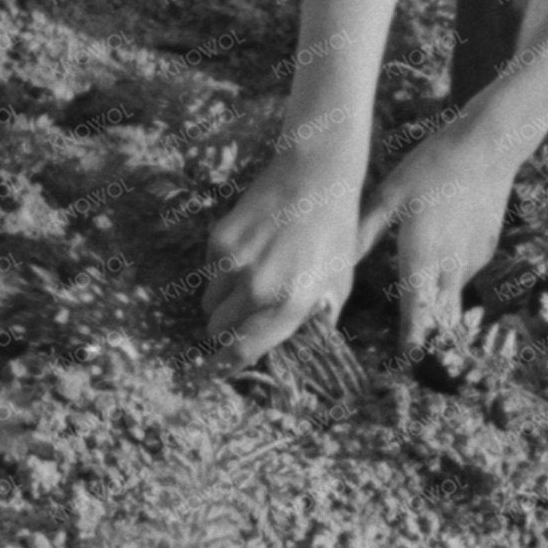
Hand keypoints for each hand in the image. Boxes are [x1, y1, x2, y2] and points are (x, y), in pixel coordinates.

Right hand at [203, 140, 371, 366]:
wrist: (313, 176)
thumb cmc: (334, 233)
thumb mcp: (339, 284)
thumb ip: (315, 321)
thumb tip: (288, 347)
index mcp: (291, 304)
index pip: (244, 349)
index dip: (228, 364)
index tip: (219, 370)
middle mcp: (258, 287)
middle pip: (219, 329)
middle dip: (225, 331)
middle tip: (239, 321)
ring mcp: (234, 263)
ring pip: (209, 302)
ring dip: (222, 303)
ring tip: (248, 282)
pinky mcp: (219, 240)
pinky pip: (208, 272)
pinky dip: (221, 273)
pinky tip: (248, 253)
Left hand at [359, 111, 528, 353]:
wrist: (487, 149)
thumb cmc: (431, 167)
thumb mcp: (391, 196)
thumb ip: (366, 232)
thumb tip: (339, 260)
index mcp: (421, 256)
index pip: (416, 311)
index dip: (412, 338)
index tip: (406, 360)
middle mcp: (450, 266)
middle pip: (440, 314)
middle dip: (429, 331)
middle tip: (417, 349)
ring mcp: (473, 259)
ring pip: (453, 294)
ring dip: (439, 303)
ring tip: (425, 307)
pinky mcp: (487, 249)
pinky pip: (465, 272)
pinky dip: (451, 275)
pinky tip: (442, 254)